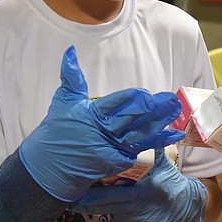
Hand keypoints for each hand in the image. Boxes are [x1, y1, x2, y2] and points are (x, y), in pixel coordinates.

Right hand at [18, 46, 183, 201]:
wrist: (44, 170)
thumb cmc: (54, 134)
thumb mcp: (63, 102)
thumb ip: (72, 77)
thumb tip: (70, 51)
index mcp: (92, 114)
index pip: (117, 103)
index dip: (133, 99)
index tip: (146, 94)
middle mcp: (102, 131)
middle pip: (133, 118)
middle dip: (154, 109)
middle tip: (171, 100)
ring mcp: (109, 148)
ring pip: (141, 135)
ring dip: (161, 125)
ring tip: (177, 116)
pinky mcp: (114, 163)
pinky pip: (138, 152)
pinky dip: (156, 144)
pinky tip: (173, 137)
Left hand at [70, 147, 207, 221]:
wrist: (186, 211)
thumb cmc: (174, 187)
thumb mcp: (166, 168)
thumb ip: (157, 151)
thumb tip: (154, 129)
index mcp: (137, 194)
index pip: (107, 196)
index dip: (89, 195)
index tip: (75, 189)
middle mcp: (130, 210)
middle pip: (100, 208)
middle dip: (83, 203)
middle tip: (67, 195)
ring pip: (107, 213)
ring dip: (95, 206)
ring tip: (78, 198)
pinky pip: (116, 219)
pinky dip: (110, 212)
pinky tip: (102, 206)